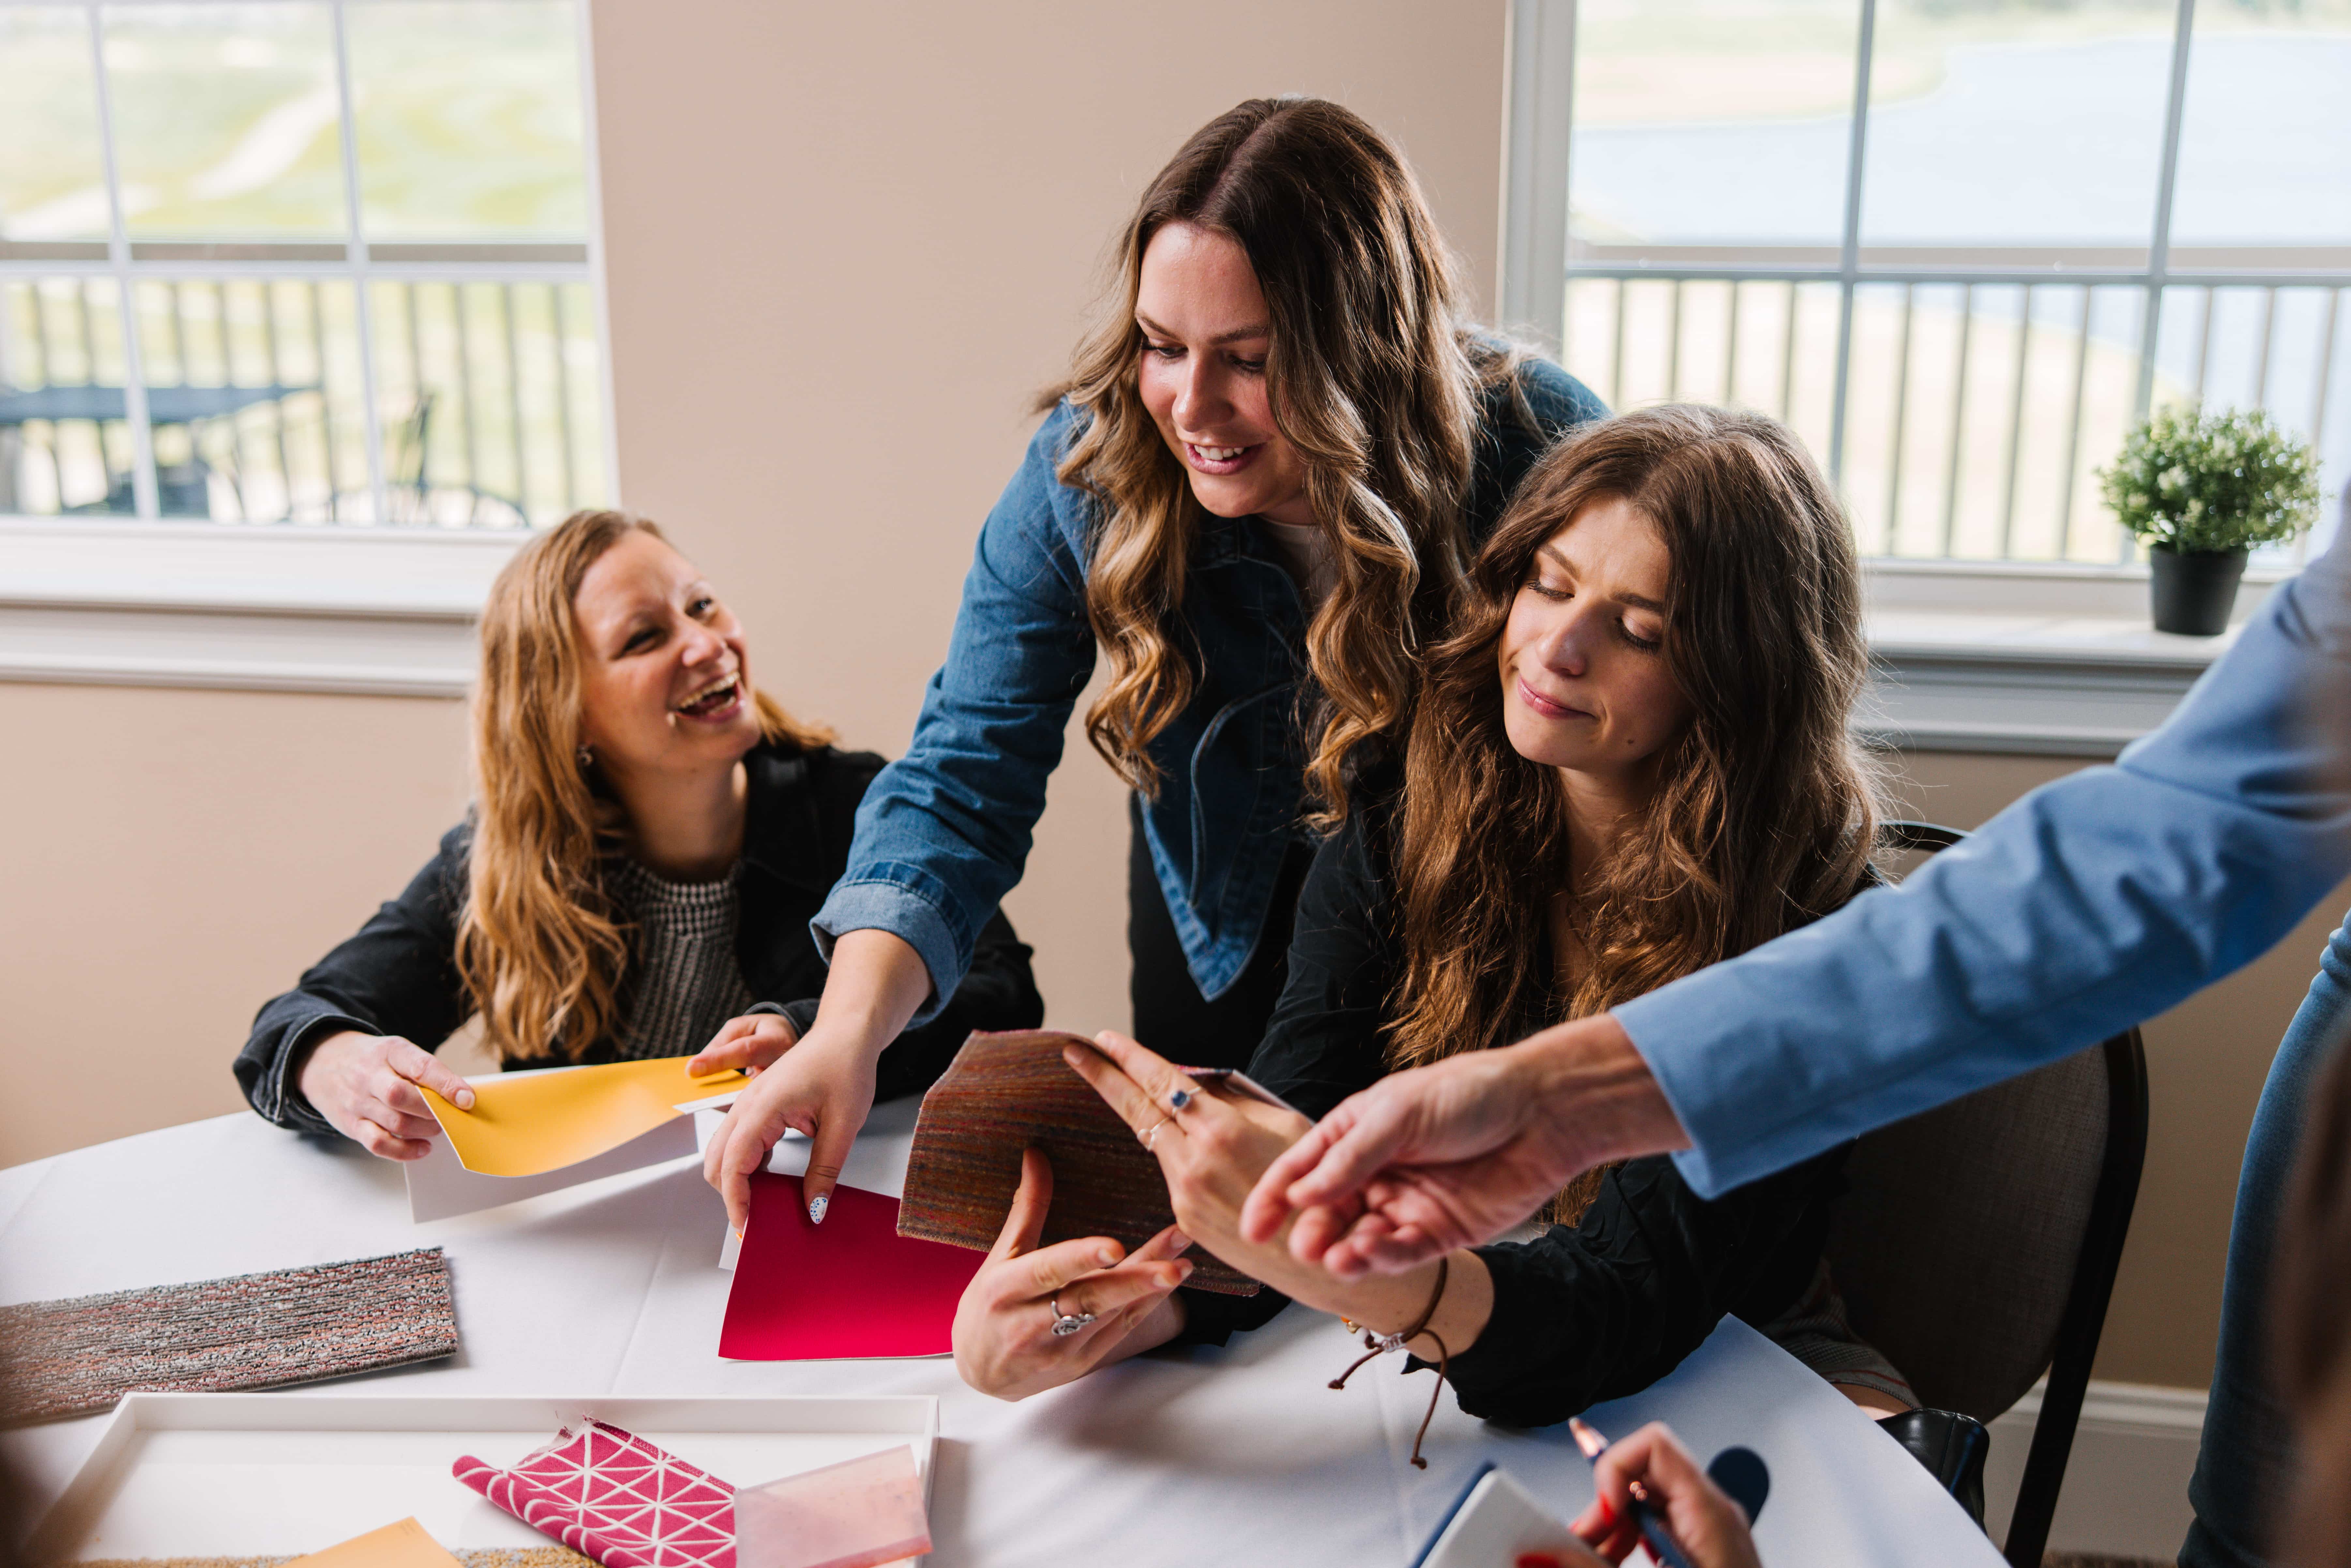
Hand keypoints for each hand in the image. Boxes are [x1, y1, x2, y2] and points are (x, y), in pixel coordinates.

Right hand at [295, 1030, 476, 1160]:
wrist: (323, 1062)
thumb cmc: (374, 1060)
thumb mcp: (397, 1052)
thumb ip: (425, 1071)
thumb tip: (460, 1097)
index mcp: (390, 1051)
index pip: (420, 1067)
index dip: (447, 1084)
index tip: (468, 1099)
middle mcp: (370, 1075)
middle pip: (402, 1097)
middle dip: (432, 1111)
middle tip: (449, 1116)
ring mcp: (357, 1101)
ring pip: (395, 1122)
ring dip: (424, 1130)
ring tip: (437, 1129)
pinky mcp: (351, 1124)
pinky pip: (378, 1143)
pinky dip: (404, 1151)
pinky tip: (422, 1148)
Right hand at [700, 928, 930, 1231]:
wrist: (845, 1034)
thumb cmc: (845, 1066)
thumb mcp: (844, 1123)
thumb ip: (825, 1170)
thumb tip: (813, 1209)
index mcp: (764, 1107)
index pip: (734, 1163)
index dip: (736, 1200)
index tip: (746, 1227)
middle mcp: (747, 1105)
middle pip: (717, 1161)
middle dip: (730, 1196)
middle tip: (756, 1224)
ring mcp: (748, 1104)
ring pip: (723, 1152)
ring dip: (735, 1181)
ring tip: (762, 1208)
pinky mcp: (756, 1106)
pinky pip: (738, 1142)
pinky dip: (744, 1166)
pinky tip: (768, 1181)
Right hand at [952, 1147, 1193, 1399]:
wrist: (980, 1374)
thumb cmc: (986, 1308)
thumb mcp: (999, 1258)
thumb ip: (1026, 1209)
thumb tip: (1036, 1154)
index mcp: (1005, 1291)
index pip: (1047, 1272)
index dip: (1080, 1259)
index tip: (1114, 1247)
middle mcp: (1031, 1324)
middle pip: (1088, 1300)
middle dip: (1134, 1281)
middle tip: (1173, 1263)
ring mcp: (1059, 1349)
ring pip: (1111, 1317)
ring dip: (1150, 1289)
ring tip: (1184, 1262)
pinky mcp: (1081, 1364)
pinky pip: (1119, 1332)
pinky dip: (1146, 1306)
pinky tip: (1171, 1283)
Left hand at [1064, 1032, 1311, 1263]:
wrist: (1322, 1257)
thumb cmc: (1318, 1184)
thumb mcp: (1287, 1127)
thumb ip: (1238, 1102)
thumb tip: (1202, 1084)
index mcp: (1222, 1130)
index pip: (1163, 1082)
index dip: (1132, 1058)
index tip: (1105, 1038)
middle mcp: (1195, 1161)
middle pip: (1137, 1109)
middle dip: (1103, 1077)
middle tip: (1074, 1053)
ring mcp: (1185, 1194)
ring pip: (1156, 1142)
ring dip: (1143, 1116)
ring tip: (1131, 1090)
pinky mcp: (1185, 1219)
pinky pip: (1173, 1174)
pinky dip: (1176, 1154)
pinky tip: (1191, 1151)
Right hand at [1242, 1014, 1687, 1278]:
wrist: (1540, 1114)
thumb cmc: (1468, 1096)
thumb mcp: (1398, 1114)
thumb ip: (1350, 1157)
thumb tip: (1301, 1194)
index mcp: (1357, 1136)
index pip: (1303, 1170)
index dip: (1274, 1198)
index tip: (1253, 1228)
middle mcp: (1376, 1174)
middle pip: (1328, 1213)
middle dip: (1311, 1232)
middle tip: (1303, 1248)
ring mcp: (1406, 1205)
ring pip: (1360, 1240)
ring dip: (1344, 1252)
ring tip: (1336, 1258)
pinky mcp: (1439, 1233)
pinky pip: (1401, 1254)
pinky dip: (1381, 1258)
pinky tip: (1369, 1254)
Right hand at [1568, 1422, 1762, 1567]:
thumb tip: (1541, 1553)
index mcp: (1710, 1514)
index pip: (1653, 1446)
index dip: (1615, 1469)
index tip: (1600, 1514)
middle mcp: (1714, 1515)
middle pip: (1643, 1475)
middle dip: (1603, 1508)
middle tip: (1580, 1546)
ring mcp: (1710, 1534)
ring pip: (1646, 1504)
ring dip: (1610, 1531)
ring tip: (1591, 1560)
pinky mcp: (1703, 1553)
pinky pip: (1658, 1529)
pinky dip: (1629, 1545)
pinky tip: (1613, 1565)